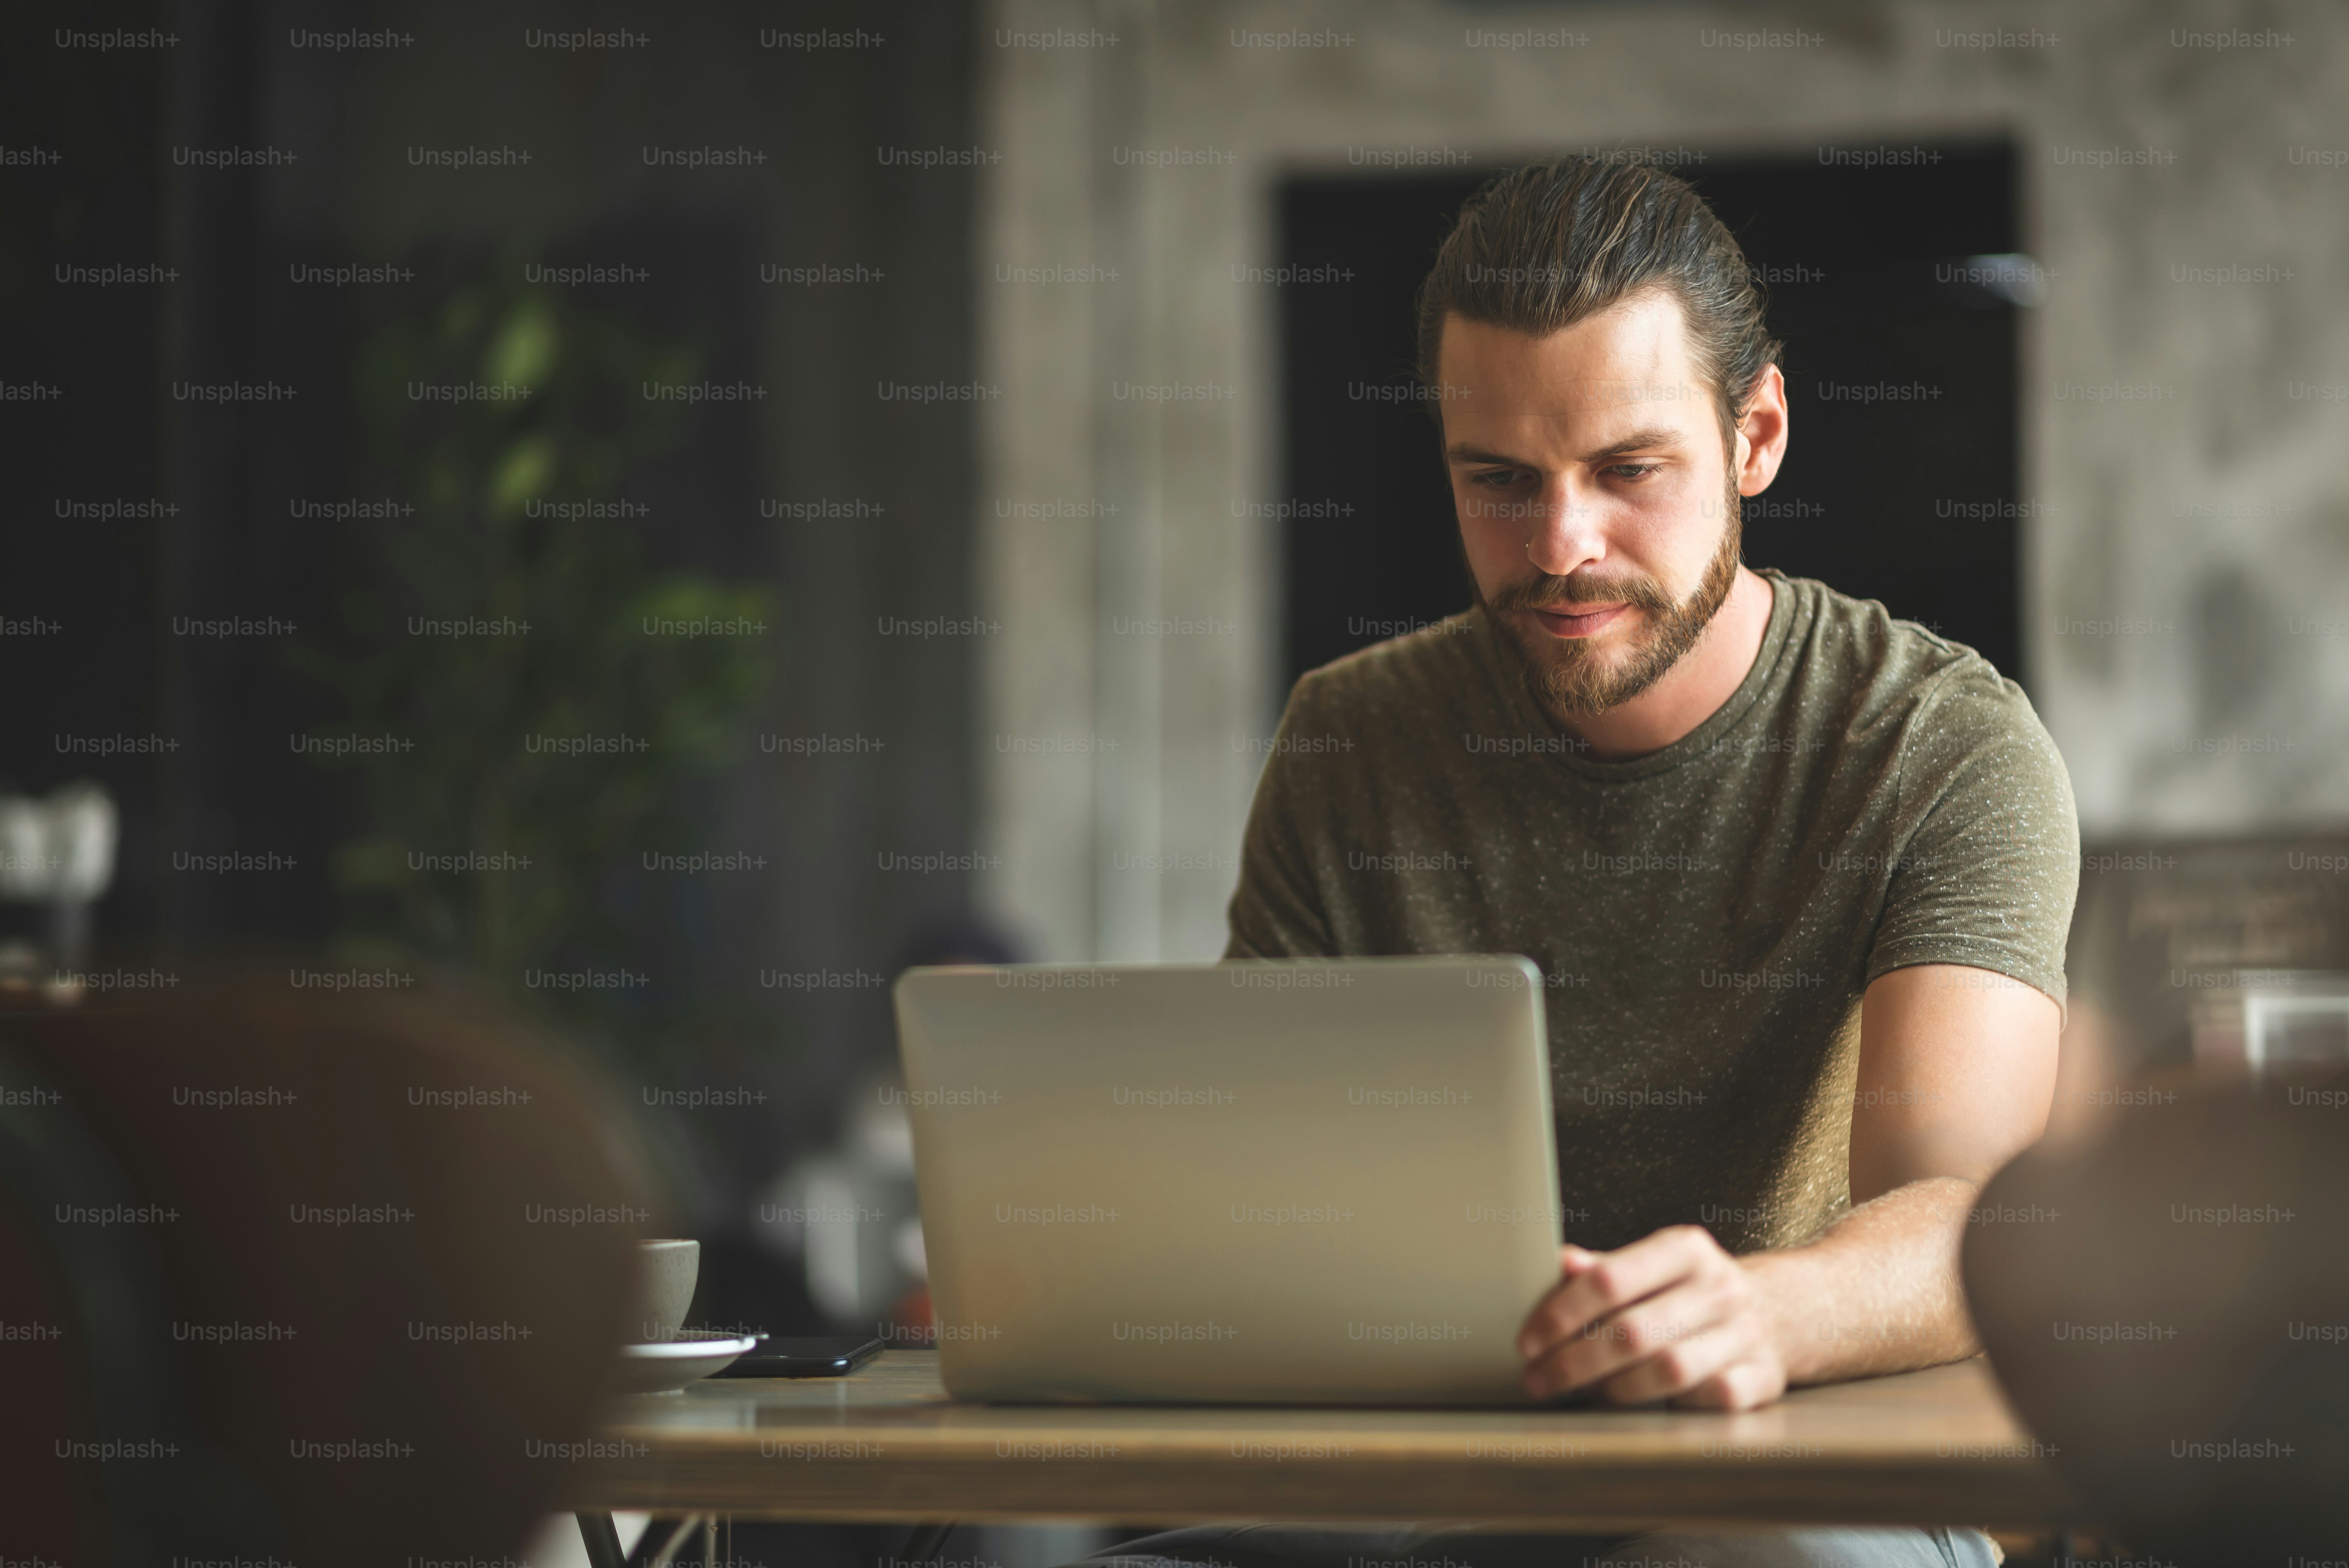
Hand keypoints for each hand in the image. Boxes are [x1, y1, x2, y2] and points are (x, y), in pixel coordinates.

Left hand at [1515, 1225, 1788, 1409]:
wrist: (1780, 1312)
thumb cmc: (1690, 1291)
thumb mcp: (1651, 1266)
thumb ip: (1604, 1268)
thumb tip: (1559, 1262)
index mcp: (1686, 1249)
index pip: (1610, 1279)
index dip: (1560, 1313)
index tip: (1527, 1343)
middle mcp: (1720, 1287)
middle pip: (1632, 1331)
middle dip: (1574, 1362)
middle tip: (1538, 1381)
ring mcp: (1746, 1333)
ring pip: (1669, 1370)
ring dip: (1613, 1390)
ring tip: (1580, 1394)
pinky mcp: (1763, 1377)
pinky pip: (1710, 1399)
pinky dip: (1672, 1406)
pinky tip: (1641, 1407)